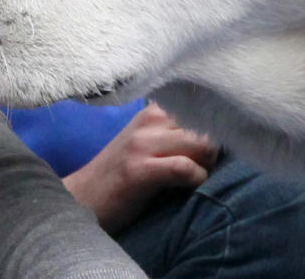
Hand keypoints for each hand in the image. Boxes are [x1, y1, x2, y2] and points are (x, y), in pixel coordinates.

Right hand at [62, 102, 217, 234]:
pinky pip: (185, 168)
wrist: (81, 199)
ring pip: (202, 143)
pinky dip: (196, 179)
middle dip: (217, 147)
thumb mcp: (145, 142)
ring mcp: (143, 144)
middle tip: (208, 165)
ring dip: (208, 163)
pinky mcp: (139, 170)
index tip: (223, 138)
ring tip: (198, 176)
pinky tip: (189, 186)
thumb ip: (174, 132)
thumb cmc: (119, 174)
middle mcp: (149, 121)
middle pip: (207, 124)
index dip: (218, 123)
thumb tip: (218, 134)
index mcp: (153, 112)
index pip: (201, 105)